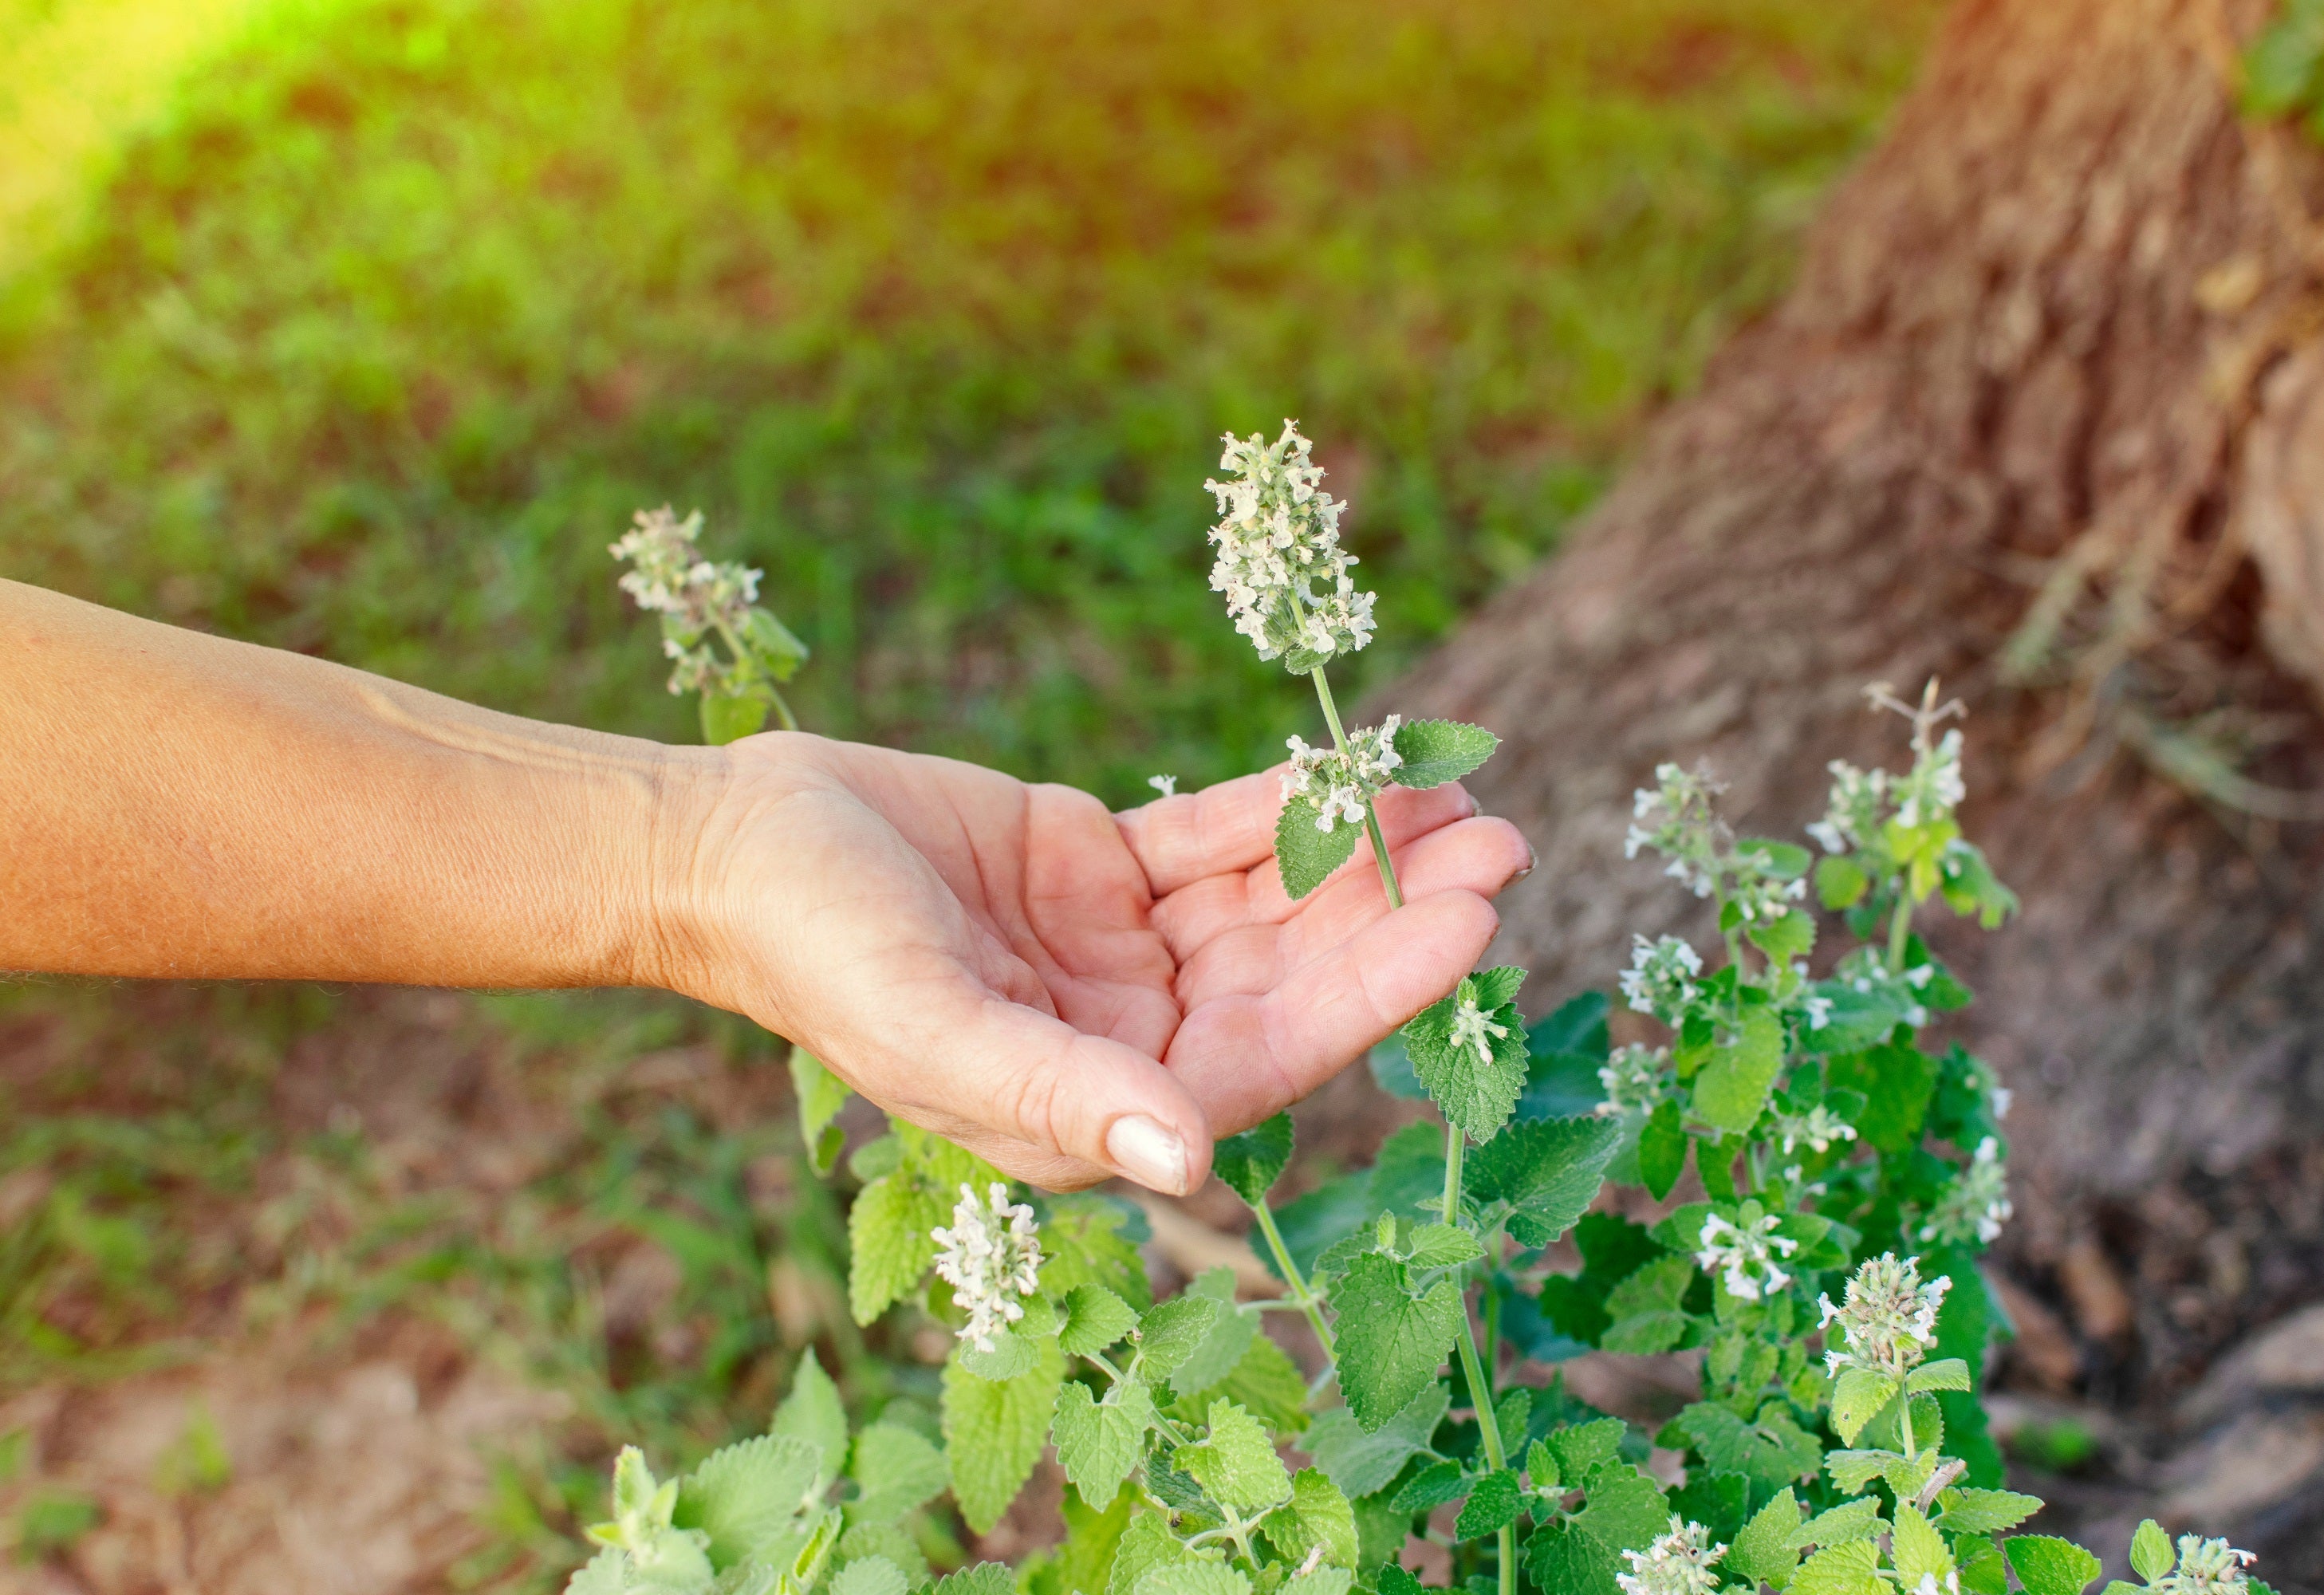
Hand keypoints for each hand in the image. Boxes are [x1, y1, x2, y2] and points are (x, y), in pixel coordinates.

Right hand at [660, 731, 1531, 1192]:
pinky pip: (1215, 838)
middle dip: (1397, 913)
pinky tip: (1362, 773)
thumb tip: (1192, 1159)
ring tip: (1460, 797)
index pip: (1271, 1055)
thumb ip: (1061, 1096)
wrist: (731, 848)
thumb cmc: (814, 954)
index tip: (1471, 923)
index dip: (1376, 992)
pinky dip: (1287, 808)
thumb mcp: (933, 1027)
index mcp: (1098, 1105)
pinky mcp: (1101, 868)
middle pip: (1293, 976)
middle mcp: (1127, 1035)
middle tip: (1504, 845)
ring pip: (1270, 904)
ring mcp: (1121, 951)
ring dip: (1361, 855)